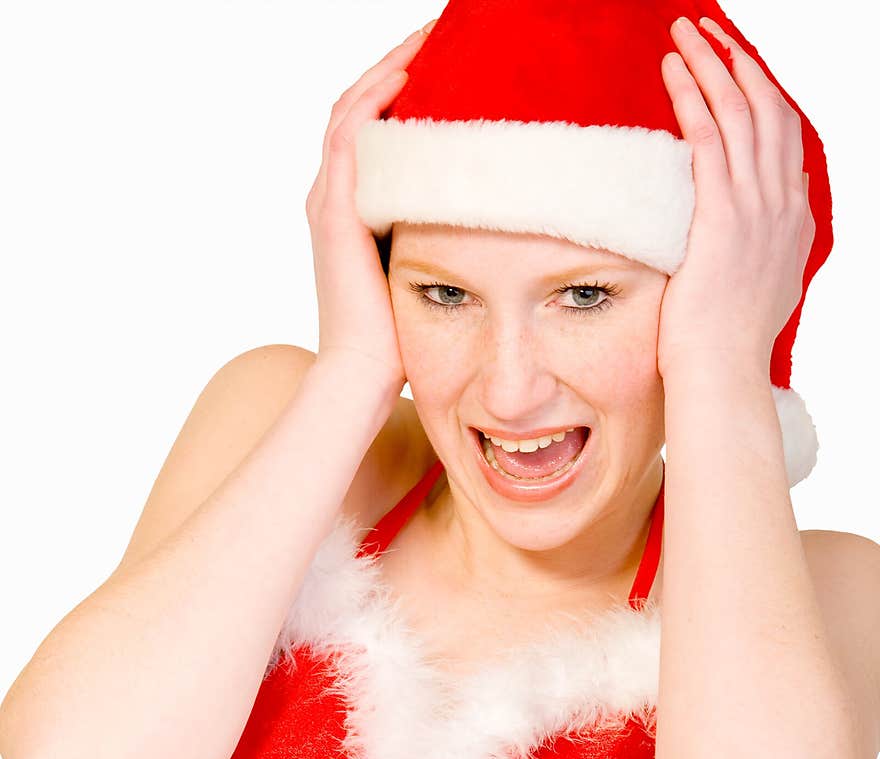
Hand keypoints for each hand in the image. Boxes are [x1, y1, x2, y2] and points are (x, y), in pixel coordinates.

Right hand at [305, 20, 435, 387]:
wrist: (364, 373)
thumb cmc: (399, 331)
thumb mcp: (424, 264)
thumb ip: (440, 228)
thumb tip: (495, 205)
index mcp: (352, 204)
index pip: (374, 124)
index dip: (404, 83)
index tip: (450, 56)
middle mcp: (334, 193)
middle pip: (361, 103)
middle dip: (400, 61)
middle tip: (443, 29)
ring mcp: (328, 199)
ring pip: (353, 108)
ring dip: (391, 66)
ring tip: (432, 34)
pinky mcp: (333, 213)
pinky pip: (351, 137)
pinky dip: (377, 100)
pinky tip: (411, 74)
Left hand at [656, 16, 815, 380]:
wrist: (720, 372)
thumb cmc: (724, 344)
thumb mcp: (755, 291)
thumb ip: (756, 255)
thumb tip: (742, 242)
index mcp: (793, 222)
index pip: (785, 140)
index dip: (762, 95)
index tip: (736, 71)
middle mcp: (784, 206)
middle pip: (770, 111)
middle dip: (740, 63)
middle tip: (711, 32)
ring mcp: (757, 208)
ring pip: (741, 112)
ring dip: (712, 64)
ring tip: (686, 32)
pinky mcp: (722, 215)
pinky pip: (709, 138)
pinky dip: (693, 97)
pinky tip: (672, 70)